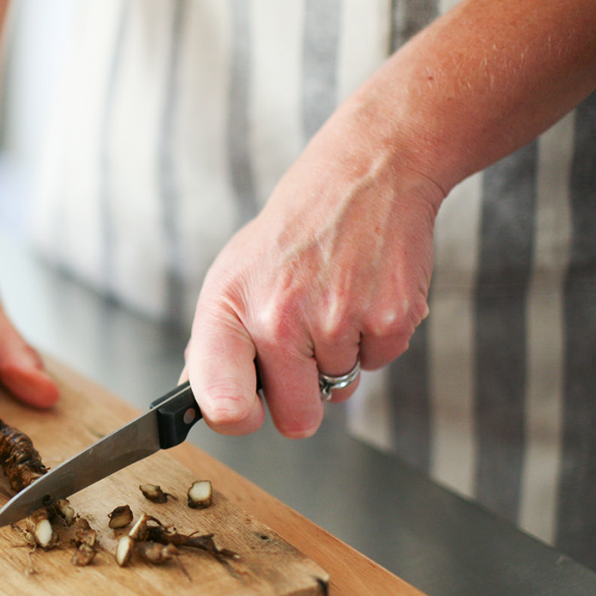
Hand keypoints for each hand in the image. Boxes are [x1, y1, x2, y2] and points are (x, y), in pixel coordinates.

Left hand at [184, 131, 441, 437]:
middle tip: (303, 347)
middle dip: (302, 397)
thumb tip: (204, 401)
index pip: (223, 406)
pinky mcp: (391, 320)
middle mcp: (278, 318)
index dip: (237, 418)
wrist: (365, 175)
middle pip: (296, 420)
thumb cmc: (293, 234)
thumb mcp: (232, 277)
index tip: (246, 408)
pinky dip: (373, 339)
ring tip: (332, 300)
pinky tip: (362, 293)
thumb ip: (215, 344)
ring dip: (339, 357)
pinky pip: (378, 364)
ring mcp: (337, 320)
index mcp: (229, 310)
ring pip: (340, 390)